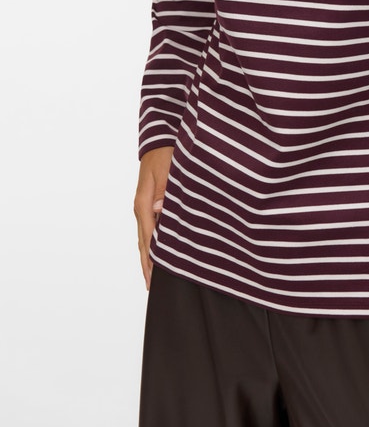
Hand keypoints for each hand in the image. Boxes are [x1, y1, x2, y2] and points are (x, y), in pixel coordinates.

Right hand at [133, 146, 173, 288]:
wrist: (160, 140)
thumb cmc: (165, 153)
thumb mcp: (167, 169)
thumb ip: (165, 191)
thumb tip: (159, 210)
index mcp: (144, 203)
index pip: (147, 238)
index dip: (150, 260)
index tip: (152, 279)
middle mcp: (142, 207)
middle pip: (143, 242)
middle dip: (148, 264)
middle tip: (152, 287)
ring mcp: (146, 205)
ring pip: (146, 236)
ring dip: (150, 255)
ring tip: (155, 275)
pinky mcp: (152, 202)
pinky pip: (152, 227)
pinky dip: (155, 241)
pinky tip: (162, 249)